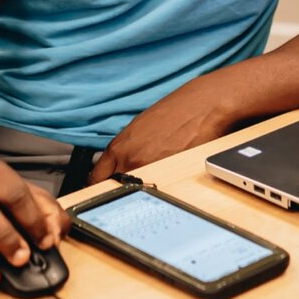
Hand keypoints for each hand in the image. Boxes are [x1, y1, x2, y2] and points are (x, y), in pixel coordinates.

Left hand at [88, 80, 237, 183]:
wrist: (202, 106)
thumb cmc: (175, 112)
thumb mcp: (139, 128)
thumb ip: (126, 149)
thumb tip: (118, 166)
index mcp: (119, 147)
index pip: (95, 178)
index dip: (96, 186)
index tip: (99, 189)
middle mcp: (130, 160)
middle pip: (112, 189)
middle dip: (116, 190)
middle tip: (122, 191)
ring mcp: (150, 169)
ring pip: (135, 192)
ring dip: (137, 192)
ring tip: (148, 183)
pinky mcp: (170, 175)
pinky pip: (157, 189)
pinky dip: (158, 189)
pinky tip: (165, 180)